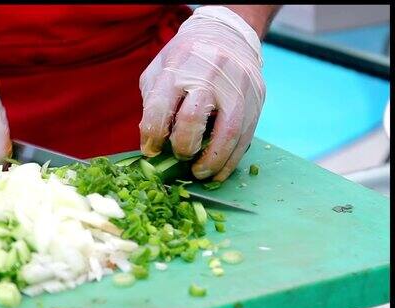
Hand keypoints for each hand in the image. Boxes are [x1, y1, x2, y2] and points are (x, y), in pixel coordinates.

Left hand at [139, 6, 265, 180]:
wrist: (226, 34)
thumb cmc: (185, 60)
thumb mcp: (160, 71)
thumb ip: (153, 104)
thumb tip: (152, 143)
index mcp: (176, 69)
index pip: (160, 108)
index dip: (152, 136)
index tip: (151, 150)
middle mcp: (207, 75)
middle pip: (193, 119)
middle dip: (183, 147)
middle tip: (179, 156)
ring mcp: (235, 88)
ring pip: (226, 133)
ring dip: (211, 161)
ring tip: (199, 173)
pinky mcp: (255, 99)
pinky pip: (245, 137)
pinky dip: (230, 161)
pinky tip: (218, 171)